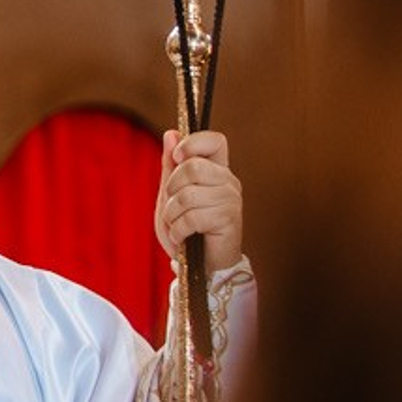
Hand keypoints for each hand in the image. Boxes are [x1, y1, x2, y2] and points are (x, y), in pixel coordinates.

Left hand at [155, 129, 243, 271]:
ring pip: (188, 194)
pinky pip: (192, 216)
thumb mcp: (170, 195)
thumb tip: (171, 133)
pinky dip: (178, 230)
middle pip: (192, 166)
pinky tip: (182, 238)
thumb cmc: (186, 231)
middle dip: (171, 189)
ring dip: (172, 215)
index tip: (178, 158)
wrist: (199, 268)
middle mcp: (228, 181)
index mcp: (216, 170)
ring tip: (176, 226)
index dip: (193, 143)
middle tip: (173, 208)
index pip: (215, 140)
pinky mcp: (229, 219)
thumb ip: (170, 166)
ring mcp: (231, 200)